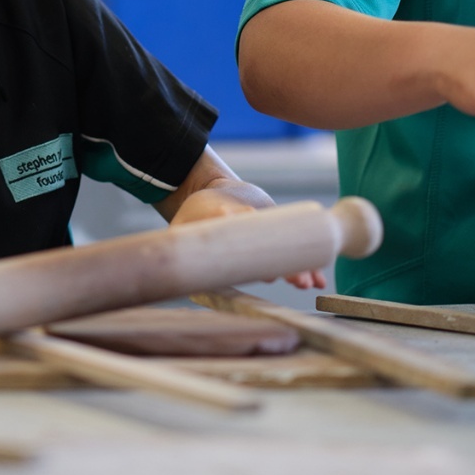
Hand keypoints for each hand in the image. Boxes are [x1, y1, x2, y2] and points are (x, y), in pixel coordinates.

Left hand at [165, 184, 322, 287]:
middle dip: (281, 260)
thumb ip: (177, 247)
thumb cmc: (196, 218)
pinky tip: (317, 280)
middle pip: (268, 238)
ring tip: (309, 282)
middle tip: (294, 279)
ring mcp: (264, 225)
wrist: (215, 192)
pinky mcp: (275, 231)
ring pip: (284, 243)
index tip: (255, 247)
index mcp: (222, 215)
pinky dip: (305, 263)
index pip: (235, 222)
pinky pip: (293, 246)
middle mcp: (248, 219)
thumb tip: (158, 268)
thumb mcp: (181, 230)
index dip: (244, 232)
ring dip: (298, 264)